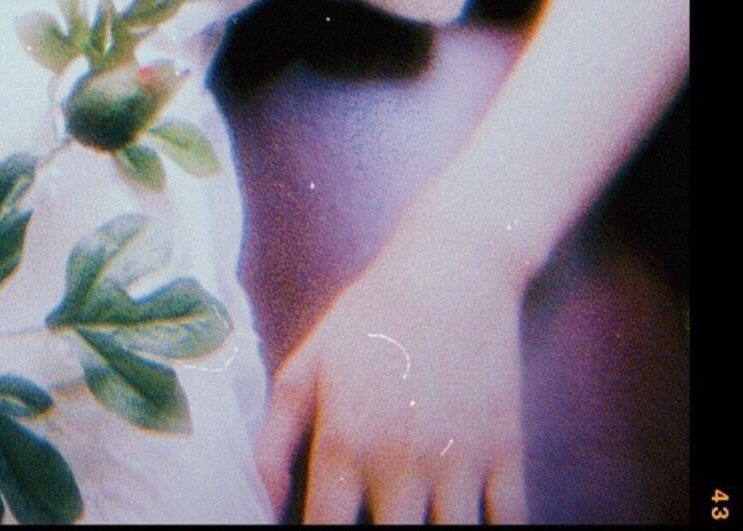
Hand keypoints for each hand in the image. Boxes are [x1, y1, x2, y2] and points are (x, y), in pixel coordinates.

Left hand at [254, 220, 528, 523]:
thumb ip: (276, 437)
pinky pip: (511, 528)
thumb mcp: (309, 363)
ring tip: (418, 524)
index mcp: (345, 441)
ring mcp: (459, 463)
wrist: (450, 273)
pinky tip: (471, 522)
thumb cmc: (371, 317)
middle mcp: (400, 462)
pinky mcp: (507, 456)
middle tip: (378, 523)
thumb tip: (267, 503)